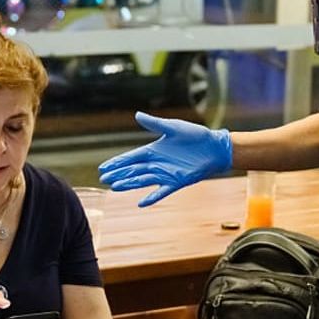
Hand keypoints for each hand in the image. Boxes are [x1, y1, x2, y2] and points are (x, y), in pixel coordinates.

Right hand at [98, 111, 231, 206]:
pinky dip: (152, 197)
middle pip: (133, 170)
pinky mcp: (177, 182)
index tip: (103, 168)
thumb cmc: (195, 135)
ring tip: (114, 188)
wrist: (215, 147)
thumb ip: (155, 123)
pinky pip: (161, 191)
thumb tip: (137, 114)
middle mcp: (157, 163)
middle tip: (103, 179)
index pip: (131, 157)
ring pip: (143, 180)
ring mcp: (166, 173)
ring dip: (129, 184)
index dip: (117, 162)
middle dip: (118, 174)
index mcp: (154, 149)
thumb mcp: (173, 127)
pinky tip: (141, 203)